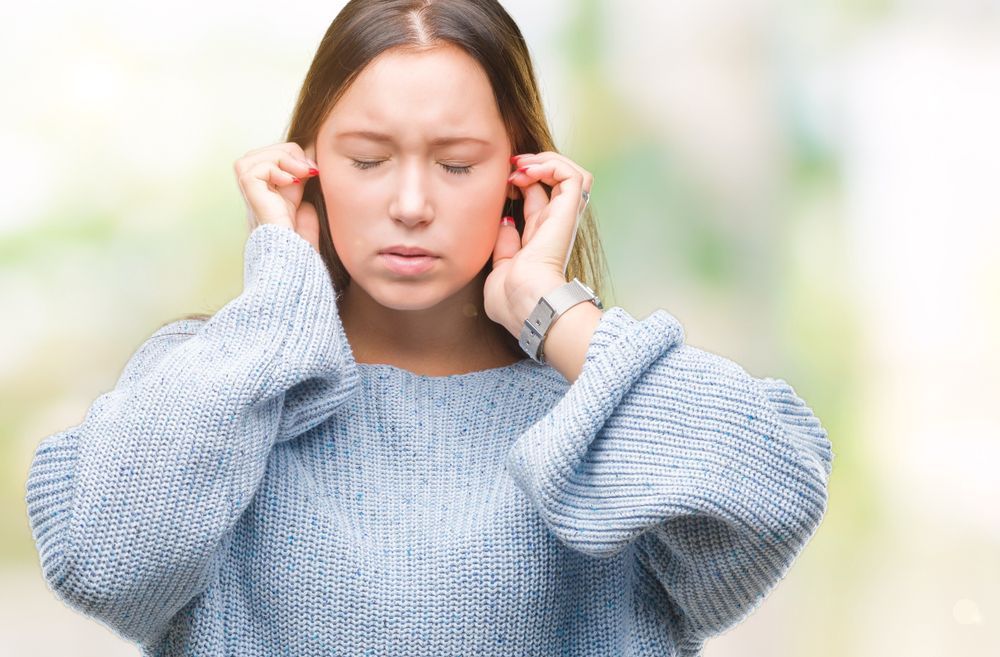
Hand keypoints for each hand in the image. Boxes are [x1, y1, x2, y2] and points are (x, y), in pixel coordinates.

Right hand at [233, 141, 322, 252]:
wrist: (295, 251)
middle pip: (265, 150)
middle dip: (291, 153)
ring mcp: (249, 188)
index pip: (273, 153)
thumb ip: (301, 171)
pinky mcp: (249, 190)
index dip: (294, 155)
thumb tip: (309, 147)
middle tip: (310, 170)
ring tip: (302, 175)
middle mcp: (253, 185)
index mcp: (265, 186)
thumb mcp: (303, 193)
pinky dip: (277, 170)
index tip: (314, 170)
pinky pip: (258, 168)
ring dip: (285, 158)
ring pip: (259, 155)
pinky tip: (291, 183)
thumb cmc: (301, 230)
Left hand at [485, 151, 594, 337]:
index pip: (536, 202)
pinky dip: (552, 165)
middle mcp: (554, 227)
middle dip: (532, 166)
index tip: (501, 183)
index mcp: (538, 241)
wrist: (527, 304)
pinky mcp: (568, 212)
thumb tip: (506, 222)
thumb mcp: (498, 269)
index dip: (520, 185)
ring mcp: (563, 219)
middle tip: (511, 166)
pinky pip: (572, 175)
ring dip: (546, 161)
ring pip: (571, 174)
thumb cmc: (512, 300)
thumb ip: (503, 246)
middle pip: (554, 183)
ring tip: (522, 165)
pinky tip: (528, 171)